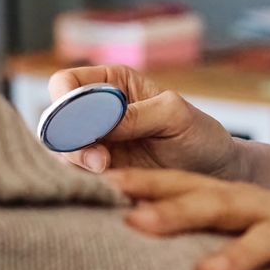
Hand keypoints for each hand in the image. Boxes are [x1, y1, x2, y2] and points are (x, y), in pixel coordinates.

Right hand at [44, 65, 240, 178]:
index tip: (81, 121)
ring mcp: (94, 146)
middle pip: (55, 120)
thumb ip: (137, 114)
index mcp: (111, 84)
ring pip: (60, 152)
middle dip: (70, 139)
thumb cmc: (198, 135)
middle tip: (100, 159)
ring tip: (107, 171)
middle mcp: (95, 113)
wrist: (214, 175)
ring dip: (77, 162)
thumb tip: (101, 123)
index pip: (67, 82)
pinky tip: (109, 186)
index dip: (64, 99)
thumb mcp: (174, 114)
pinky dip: (85, 181)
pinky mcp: (99, 175)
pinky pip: (76, 177)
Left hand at [106, 168, 269, 269]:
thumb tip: (128, 258)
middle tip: (132, 222)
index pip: (188, 186)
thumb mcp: (251, 243)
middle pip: (220, 202)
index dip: (146, 184)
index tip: (98, 185)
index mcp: (244, 203)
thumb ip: (205, 245)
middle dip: (175, 210)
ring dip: (237, 254)